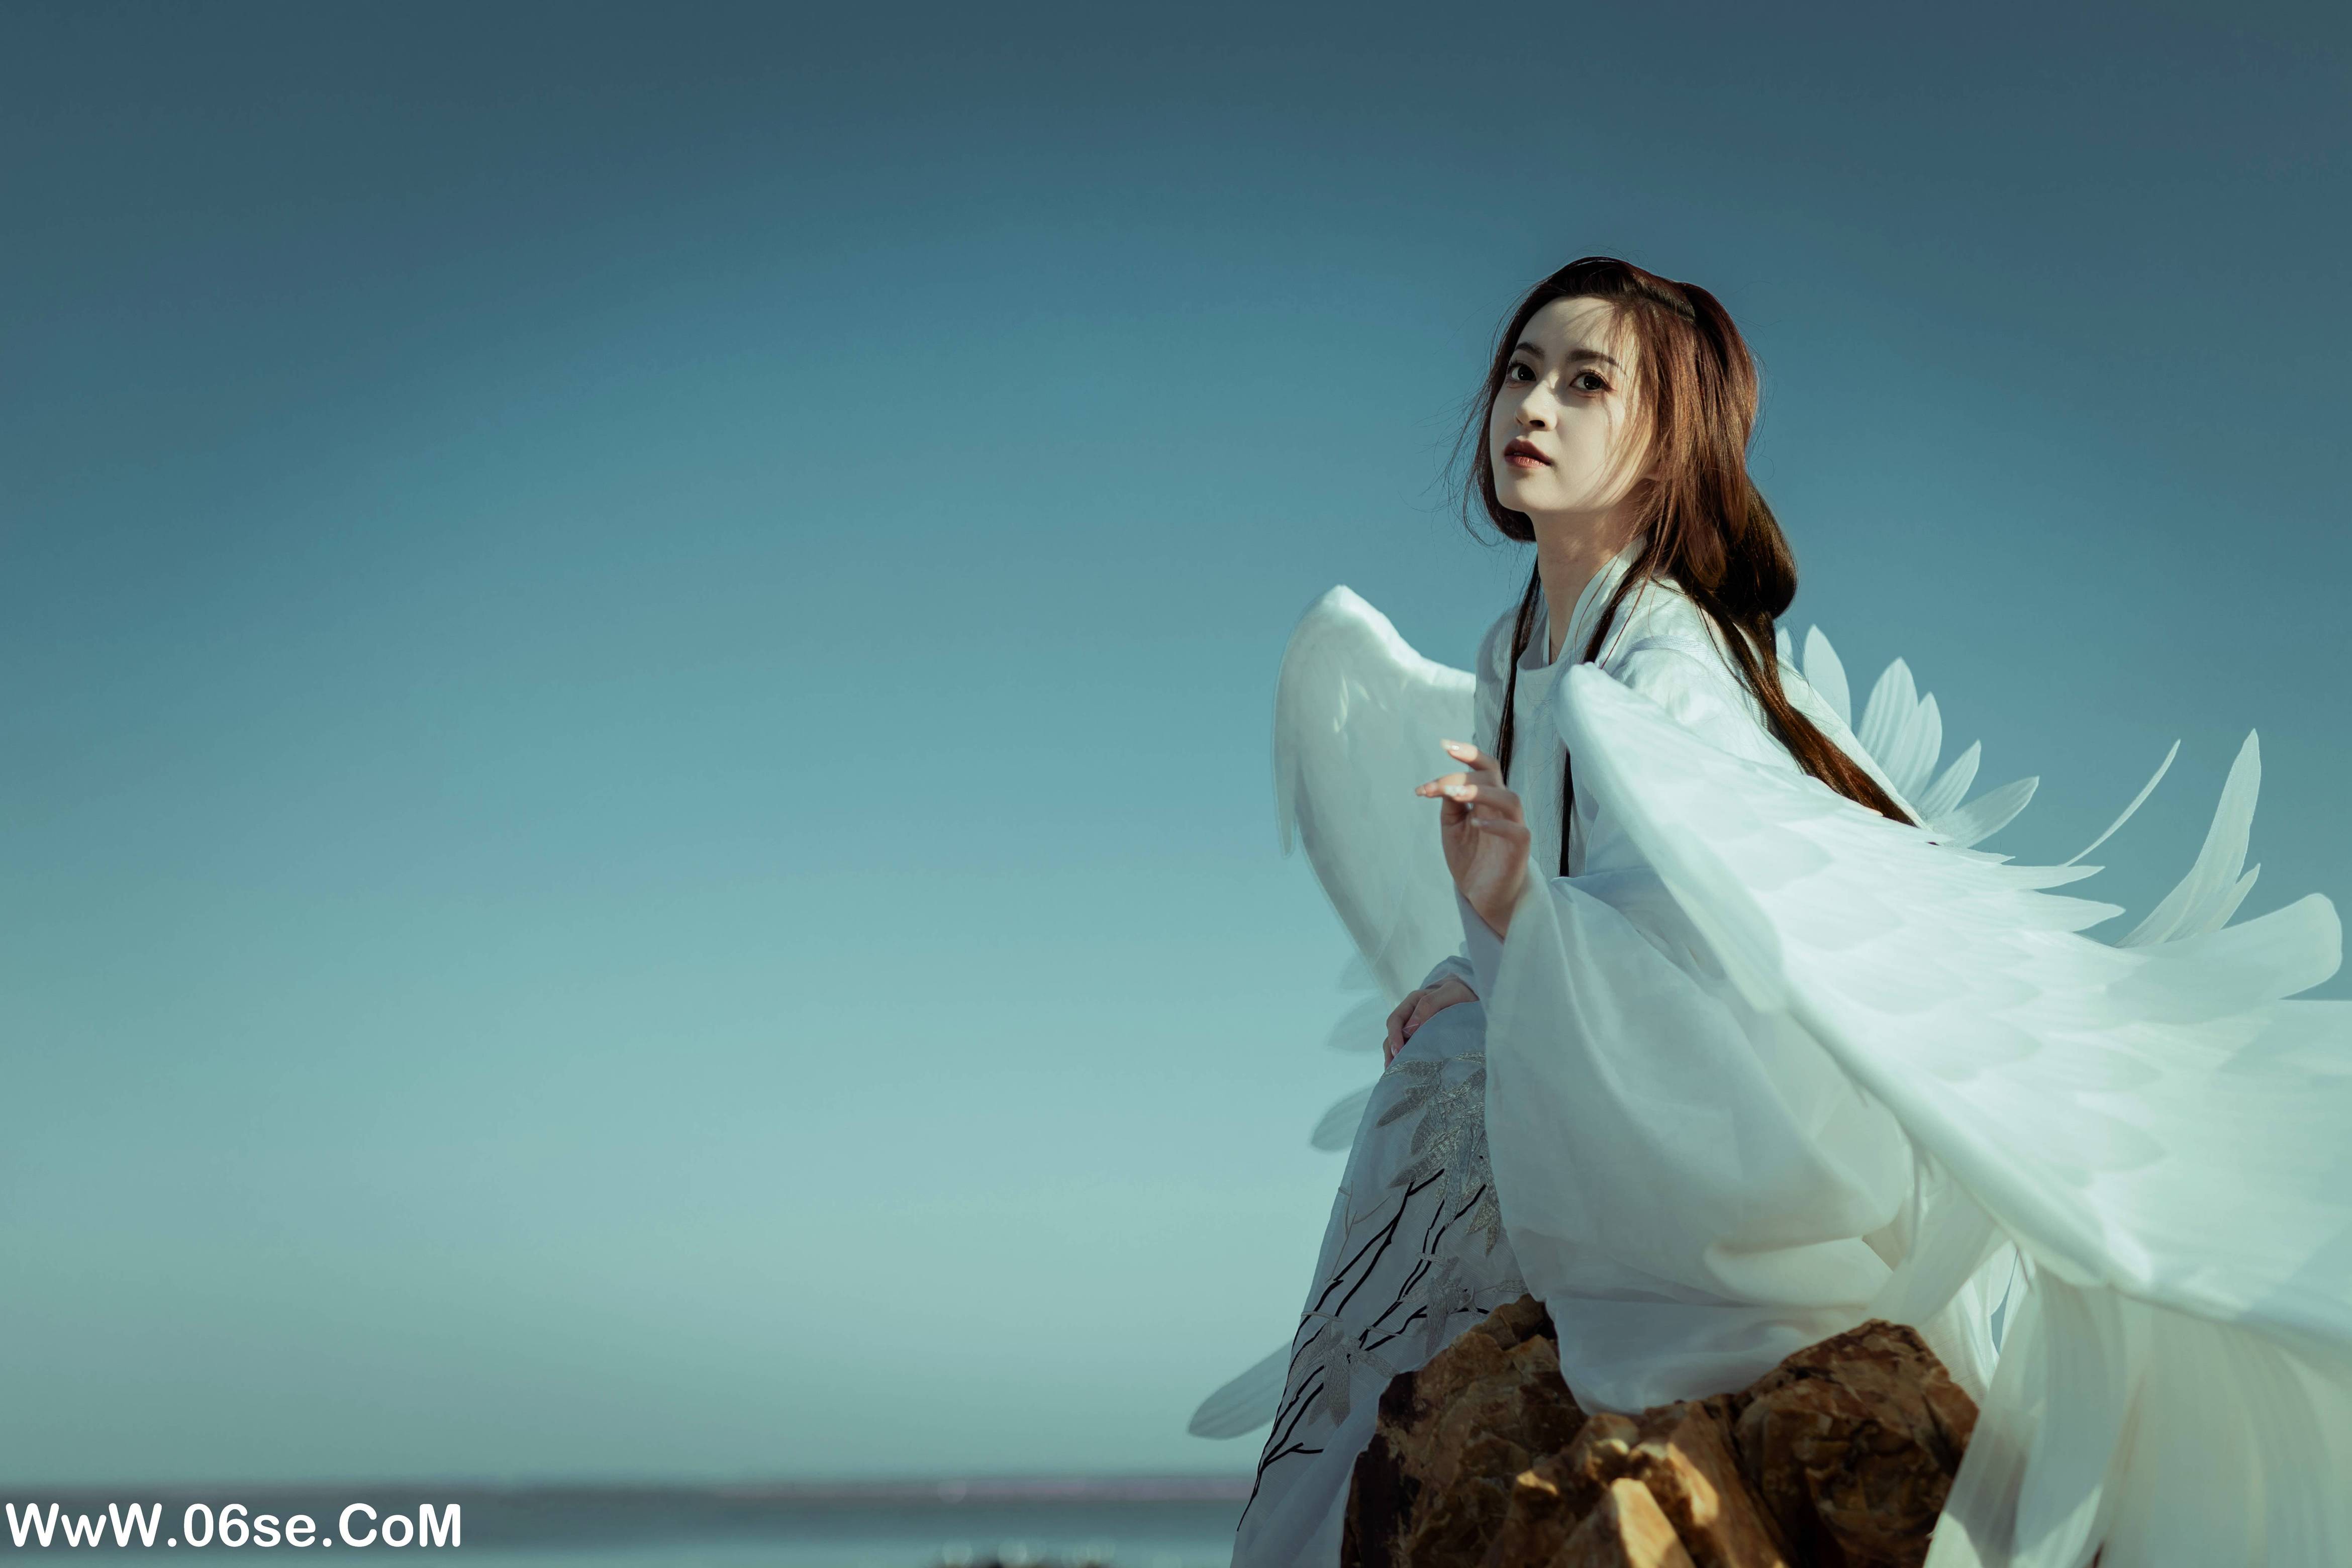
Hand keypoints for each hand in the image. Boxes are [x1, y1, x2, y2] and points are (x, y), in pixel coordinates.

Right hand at [1384, 974, 1475, 1067]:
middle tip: (1394, 1068)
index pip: (1396, 1020)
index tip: (1398, 1051)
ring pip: (1398, 1041)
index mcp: (1413, 1001)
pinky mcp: (1423, 1035)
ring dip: (1394, 1056)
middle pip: (1393, 1033)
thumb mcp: (1449, 993)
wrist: (1472, 993)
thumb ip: (1429, 1004)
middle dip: (1391, 1050)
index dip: (1394, 1036)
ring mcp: (1416, 1025)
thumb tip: (1411, 1027)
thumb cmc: (1461, 992)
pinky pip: (1410, 1045)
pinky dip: (1405, 1057)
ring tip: (1394, 1073)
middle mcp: (1410, 1014)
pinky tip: (1405, 1069)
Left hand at [1416, 739, 1528, 938]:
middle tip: (1435, 786)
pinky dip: (1496, 824)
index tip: (1443, 744)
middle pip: (1494, 776)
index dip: (1467, 753)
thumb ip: (1450, 805)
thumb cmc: (1471, 858)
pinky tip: (1475, 823)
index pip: (1484, 767)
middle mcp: (1502, 808)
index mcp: (1487, 799)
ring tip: (1453, 795)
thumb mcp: (1452, 828)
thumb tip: (1443, 785)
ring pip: (1508, 798)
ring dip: (1480, 792)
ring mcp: (1514, 827)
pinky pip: (1516, 831)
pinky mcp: (1519, 849)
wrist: (1482, 896)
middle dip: (1464, 773)